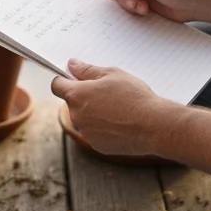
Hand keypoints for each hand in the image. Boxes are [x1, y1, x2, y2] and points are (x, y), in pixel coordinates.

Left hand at [51, 59, 174, 156]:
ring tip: (117, 109)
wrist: (153, 126)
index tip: (74, 79)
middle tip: (106, 93)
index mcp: (77, 95)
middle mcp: (76, 115)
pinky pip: (94, 133)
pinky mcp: (96, 145)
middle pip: (72, 103)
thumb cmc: (134, 97)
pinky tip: (120, 123)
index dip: (64, 80)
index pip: (57, 86)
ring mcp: (86, 132)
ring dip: (93, 113)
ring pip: (84, 119)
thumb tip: (71, 64)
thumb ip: (87, 70)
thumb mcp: (112, 74)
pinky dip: (103, 128)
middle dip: (84, 97)